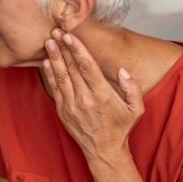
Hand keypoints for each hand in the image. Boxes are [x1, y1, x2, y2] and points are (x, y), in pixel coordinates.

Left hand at [41, 28, 144, 165]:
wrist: (103, 151)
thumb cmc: (120, 127)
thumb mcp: (136, 109)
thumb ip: (132, 88)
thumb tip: (122, 70)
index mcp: (102, 95)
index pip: (87, 67)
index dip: (77, 50)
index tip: (70, 36)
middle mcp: (85, 99)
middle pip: (71, 68)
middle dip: (63, 48)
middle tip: (56, 30)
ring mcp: (71, 105)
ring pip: (60, 76)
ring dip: (53, 57)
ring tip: (48, 41)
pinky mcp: (62, 111)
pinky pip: (55, 89)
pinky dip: (49, 74)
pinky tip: (46, 61)